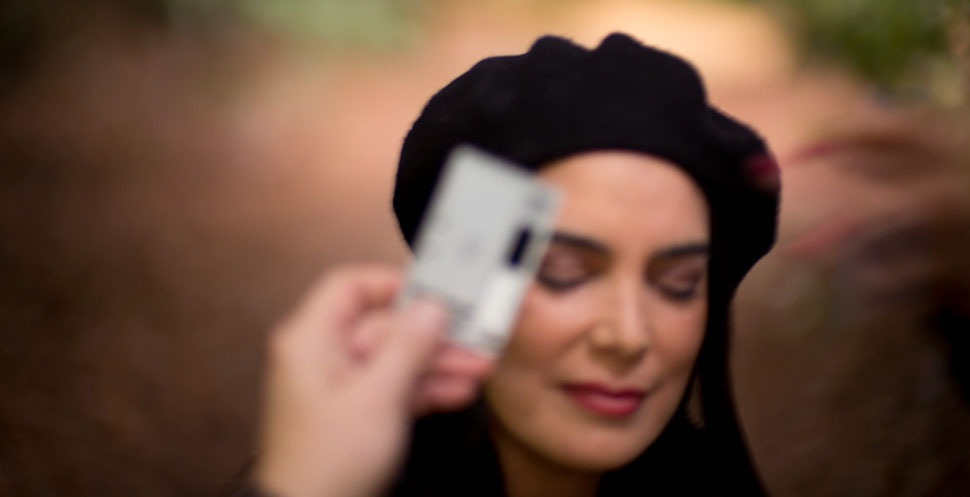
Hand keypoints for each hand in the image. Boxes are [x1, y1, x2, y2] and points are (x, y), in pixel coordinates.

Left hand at [255, 265, 492, 496]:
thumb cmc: (326, 464)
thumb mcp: (377, 397)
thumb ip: (407, 347)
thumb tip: (430, 308)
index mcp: (311, 340)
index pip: (351, 287)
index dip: (394, 284)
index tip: (435, 292)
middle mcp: (322, 357)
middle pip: (384, 327)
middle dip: (432, 335)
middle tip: (474, 336)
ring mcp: (340, 387)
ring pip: (395, 359)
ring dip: (437, 363)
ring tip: (478, 367)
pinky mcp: (356, 414)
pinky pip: (394, 387)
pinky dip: (424, 388)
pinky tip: (458, 390)